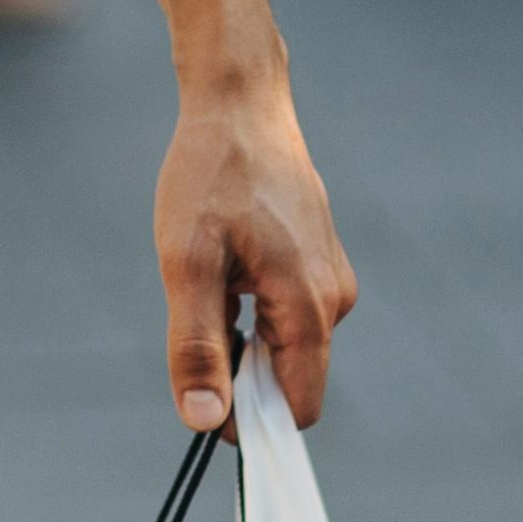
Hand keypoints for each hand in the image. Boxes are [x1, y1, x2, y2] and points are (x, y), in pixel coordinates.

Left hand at [154, 68, 357, 433]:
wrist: (239, 101)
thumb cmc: (210, 175)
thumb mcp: (187, 263)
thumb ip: (197, 345)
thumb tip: (204, 420)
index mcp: (311, 306)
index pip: (297, 409)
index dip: (249, 419)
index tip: (202, 392)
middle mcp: (335, 298)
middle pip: (291, 379)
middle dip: (241, 369)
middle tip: (197, 313)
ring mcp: (332, 277)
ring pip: (286, 345)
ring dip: (243, 333)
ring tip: (211, 275)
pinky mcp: (321, 260)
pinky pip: (289, 313)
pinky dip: (252, 306)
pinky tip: (227, 261)